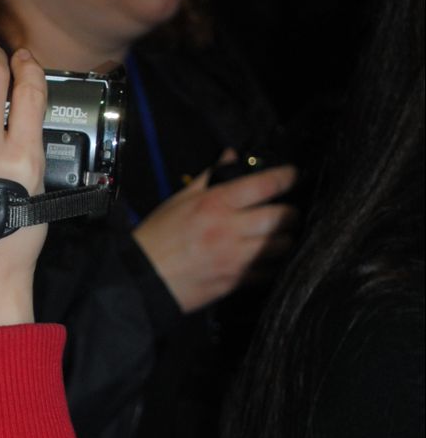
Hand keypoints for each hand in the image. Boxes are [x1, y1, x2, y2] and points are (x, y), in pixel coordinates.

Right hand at [132, 149, 297, 313]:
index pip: (266, 184)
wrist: (142, 279)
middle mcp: (230, 229)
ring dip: (284, 238)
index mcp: (216, 204)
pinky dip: (272, 264)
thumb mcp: (179, 200)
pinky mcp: (236, 280)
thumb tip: (230, 156)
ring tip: (278, 236)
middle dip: (291, 212)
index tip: (294, 175)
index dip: (287, 176)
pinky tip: (266, 259)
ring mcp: (236, 257)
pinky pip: (269, 271)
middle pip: (282, 216)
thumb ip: (209, 177)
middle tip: (288, 212)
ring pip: (281, 245)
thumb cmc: (157, 238)